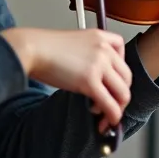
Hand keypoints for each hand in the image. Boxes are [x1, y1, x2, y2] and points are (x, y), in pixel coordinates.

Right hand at [1, 27, 130, 132]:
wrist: (31, 48)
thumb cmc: (45, 47)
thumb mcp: (75, 43)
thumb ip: (89, 55)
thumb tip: (95, 78)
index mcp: (101, 36)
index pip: (123, 56)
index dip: (119, 74)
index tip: (112, 84)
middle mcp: (105, 49)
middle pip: (127, 77)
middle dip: (121, 95)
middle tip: (112, 106)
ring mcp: (99, 65)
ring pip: (122, 92)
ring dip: (118, 108)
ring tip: (106, 117)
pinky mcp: (89, 81)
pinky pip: (109, 103)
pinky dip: (112, 115)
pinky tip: (106, 122)